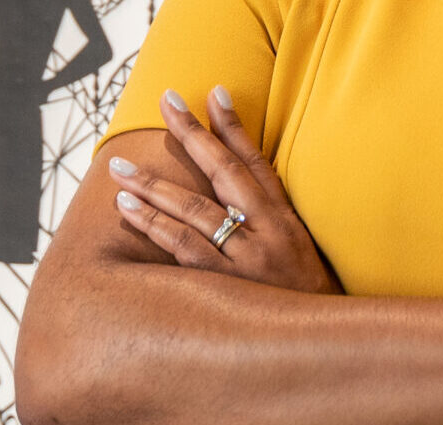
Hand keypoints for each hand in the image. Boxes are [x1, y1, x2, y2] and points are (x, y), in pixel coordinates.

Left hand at [107, 85, 341, 294]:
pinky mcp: (227, 288)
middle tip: (165, 101)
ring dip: (154, 184)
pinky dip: (155, 226)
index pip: (257, 162)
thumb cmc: (302, 304)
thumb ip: (266, 225)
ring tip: (119, 168)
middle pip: (225, 172)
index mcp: (285, 221)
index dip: (235, 125)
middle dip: (193, 134)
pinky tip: (129, 209)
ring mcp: (248, 260)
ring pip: (195, 210)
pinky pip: (184, 249)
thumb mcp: (296, 257)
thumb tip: (229, 197)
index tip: (212, 91)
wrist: (323, 352)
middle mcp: (269, 233)